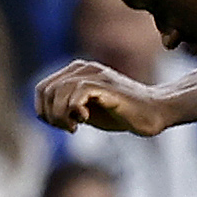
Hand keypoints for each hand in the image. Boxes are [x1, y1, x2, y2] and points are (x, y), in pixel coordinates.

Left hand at [36, 59, 177, 136]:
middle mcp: (82, 68)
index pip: (42, 88)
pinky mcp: (104, 84)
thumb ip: (66, 107)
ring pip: (58, 92)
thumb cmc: (123, 113)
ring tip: (76, 126)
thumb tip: (43, 114)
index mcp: (76, 72)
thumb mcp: (87, 110)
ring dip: (61, 115)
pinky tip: (86, 119)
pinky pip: (75, 94)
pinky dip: (75, 110)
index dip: (44, 111)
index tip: (61, 125)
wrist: (155, 111)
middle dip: (51, 115)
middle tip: (69, 128)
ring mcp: (93, 74)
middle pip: (46, 90)